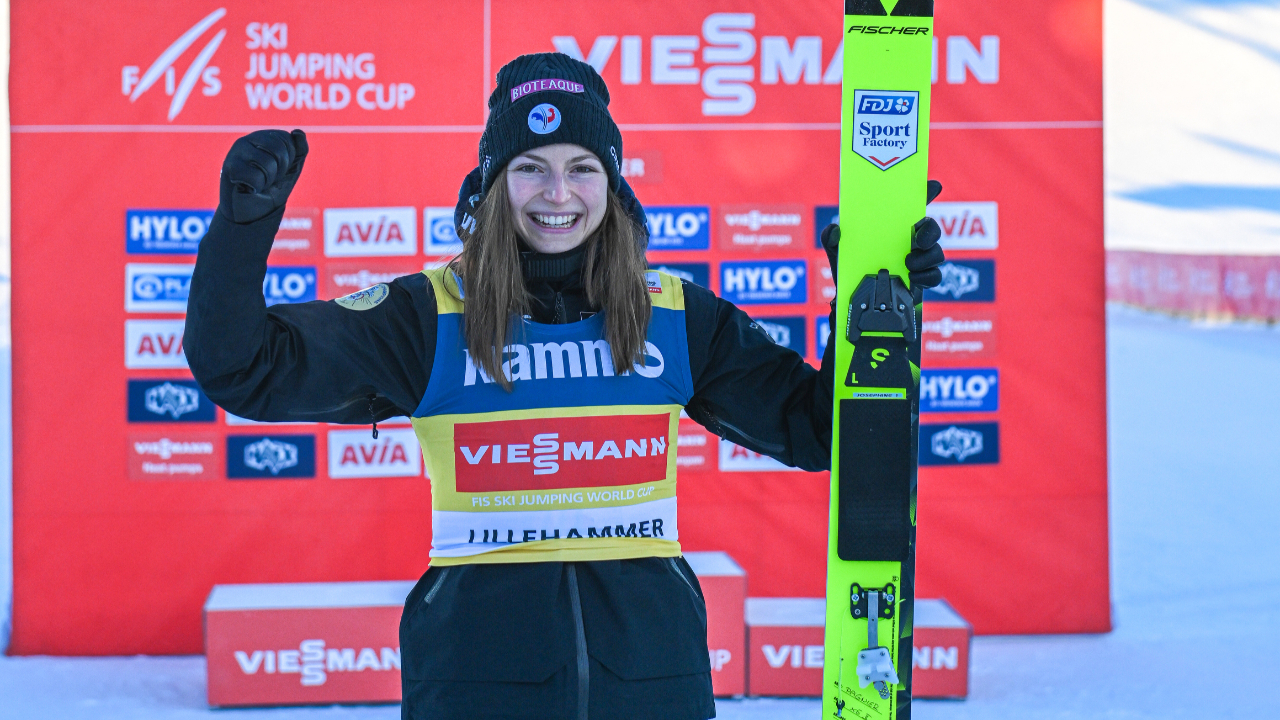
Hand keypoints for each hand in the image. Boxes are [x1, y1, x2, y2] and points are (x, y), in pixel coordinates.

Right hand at [218, 129, 308, 223]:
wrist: (254, 213)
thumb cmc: (272, 189)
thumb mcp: (291, 168)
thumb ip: (299, 149)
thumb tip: (298, 132)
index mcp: (263, 138)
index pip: (286, 139)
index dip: (288, 160)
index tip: (279, 170)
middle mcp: (247, 140)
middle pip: (278, 150)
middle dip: (279, 170)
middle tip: (269, 179)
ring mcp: (236, 152)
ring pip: (267, 163)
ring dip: (268, 180)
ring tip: (259, 183)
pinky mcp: (229, 167)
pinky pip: (255, 176)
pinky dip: (257, 187)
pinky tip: (248, 188)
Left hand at [819, 180, 945, 290]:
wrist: (853, 301)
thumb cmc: (849, 269)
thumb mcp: (836, 252)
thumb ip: (831, 238)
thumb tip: (836, 229)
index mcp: (893, 227)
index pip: (913, 206)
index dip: (925, 192)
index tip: (933, 186)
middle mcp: (910, 241)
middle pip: (932, 228)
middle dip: (931, 231)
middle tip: (918, 240)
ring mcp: (919, 260)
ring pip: (936, 253)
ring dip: (926, 257)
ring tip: (908, 264)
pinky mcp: (921, 280)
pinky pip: (934, 275)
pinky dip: (927, 276)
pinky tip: (913, 278)